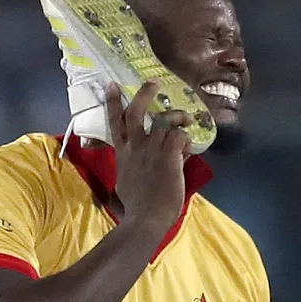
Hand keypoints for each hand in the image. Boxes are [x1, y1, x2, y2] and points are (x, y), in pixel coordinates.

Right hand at [105, 80, 192, 232]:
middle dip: (144, 94)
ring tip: (187, 118)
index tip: (111, 85)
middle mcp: (135, 148)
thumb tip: (149, 163)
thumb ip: (135, 168)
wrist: (146, 218)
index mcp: (123, 154)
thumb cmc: (137, 206)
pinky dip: (185, 138)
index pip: (115, 123)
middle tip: (154, 83)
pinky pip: (178, 136)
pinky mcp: (167, 157)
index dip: (113, 102)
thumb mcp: (127, 183)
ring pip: (163, 121)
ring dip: (177, 116)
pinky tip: (189, 147)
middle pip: (136, 113)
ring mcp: (151, 151)